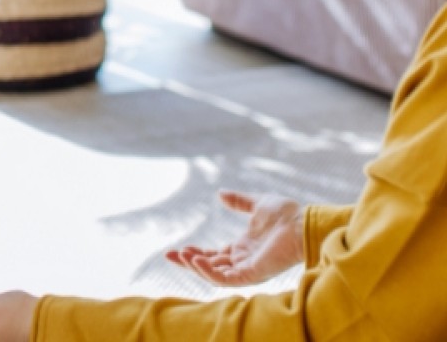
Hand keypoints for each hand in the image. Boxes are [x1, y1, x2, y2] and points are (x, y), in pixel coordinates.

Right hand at [166, 189, 304, 285]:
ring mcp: (249, 268)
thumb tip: (220, 194)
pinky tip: (197, 260)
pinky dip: (211, 272)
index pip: (214, 255)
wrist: (303, 221)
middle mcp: (243, 261)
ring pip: (216, 276)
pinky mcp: (254, 273)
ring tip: (181, 255)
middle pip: (210, 267)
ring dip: (197, 267)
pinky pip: (228, 278)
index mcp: (243, 248)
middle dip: (189, 263)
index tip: (178, 248)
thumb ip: (238, 201)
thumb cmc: (286, 214)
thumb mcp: (256, 204)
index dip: (196, 253)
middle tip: (168, 255)